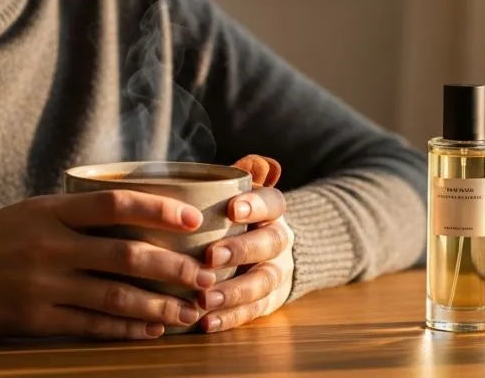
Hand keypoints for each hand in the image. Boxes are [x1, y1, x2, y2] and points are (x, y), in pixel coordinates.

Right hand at [0, 191, 215, 339]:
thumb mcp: (32, 211)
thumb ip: (77, 214)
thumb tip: (137, 213)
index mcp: (51, 211)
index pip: (115, 203)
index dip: (158, 209)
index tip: (192, 218)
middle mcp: (50, 246)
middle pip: (126, 254)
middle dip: (174, 267)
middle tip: (206, 276)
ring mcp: (43, 285)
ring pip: (115, 296)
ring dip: (158, 306)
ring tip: (189, 311)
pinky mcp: (35, 319)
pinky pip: (91, 326)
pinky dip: (126, 329)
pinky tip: (152, 330)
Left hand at [196, 156, 294, 332]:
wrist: (267, 252)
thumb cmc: (235, 219)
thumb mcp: (238, 194)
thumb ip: (240, 177)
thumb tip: (260, 162)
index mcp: (272, 210)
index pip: (274, 202)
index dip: (256, 205)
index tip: (232, 208)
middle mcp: (280, 240)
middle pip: (269, 243)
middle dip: (240, 250)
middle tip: (210, 256)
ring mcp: (277, 272)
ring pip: (263, 282)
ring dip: (233, 291)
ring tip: (204, 298)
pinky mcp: (270, 301)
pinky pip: (254, 312)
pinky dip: (230, 318)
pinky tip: (206, 322)